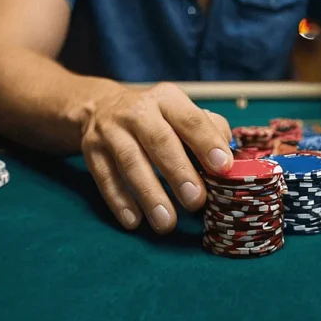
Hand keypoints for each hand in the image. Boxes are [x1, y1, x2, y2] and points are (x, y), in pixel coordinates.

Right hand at [77, 83, 231, 232]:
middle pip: (159, 140)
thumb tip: (229, 159)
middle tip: (196, 201)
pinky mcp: (91, 150)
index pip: (191, 119)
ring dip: (149, 194)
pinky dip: (119, 201)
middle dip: (179, 172)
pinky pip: (105, 177)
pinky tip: (134, 221)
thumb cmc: (156, 118)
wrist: (99, 107)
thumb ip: (209, 130)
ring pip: (130, 162)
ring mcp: (111, 130)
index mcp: (167, 99)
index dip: (207, 143)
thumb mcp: (181, 113)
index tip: (223, 167)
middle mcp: (138, 111)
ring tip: (166, 222)